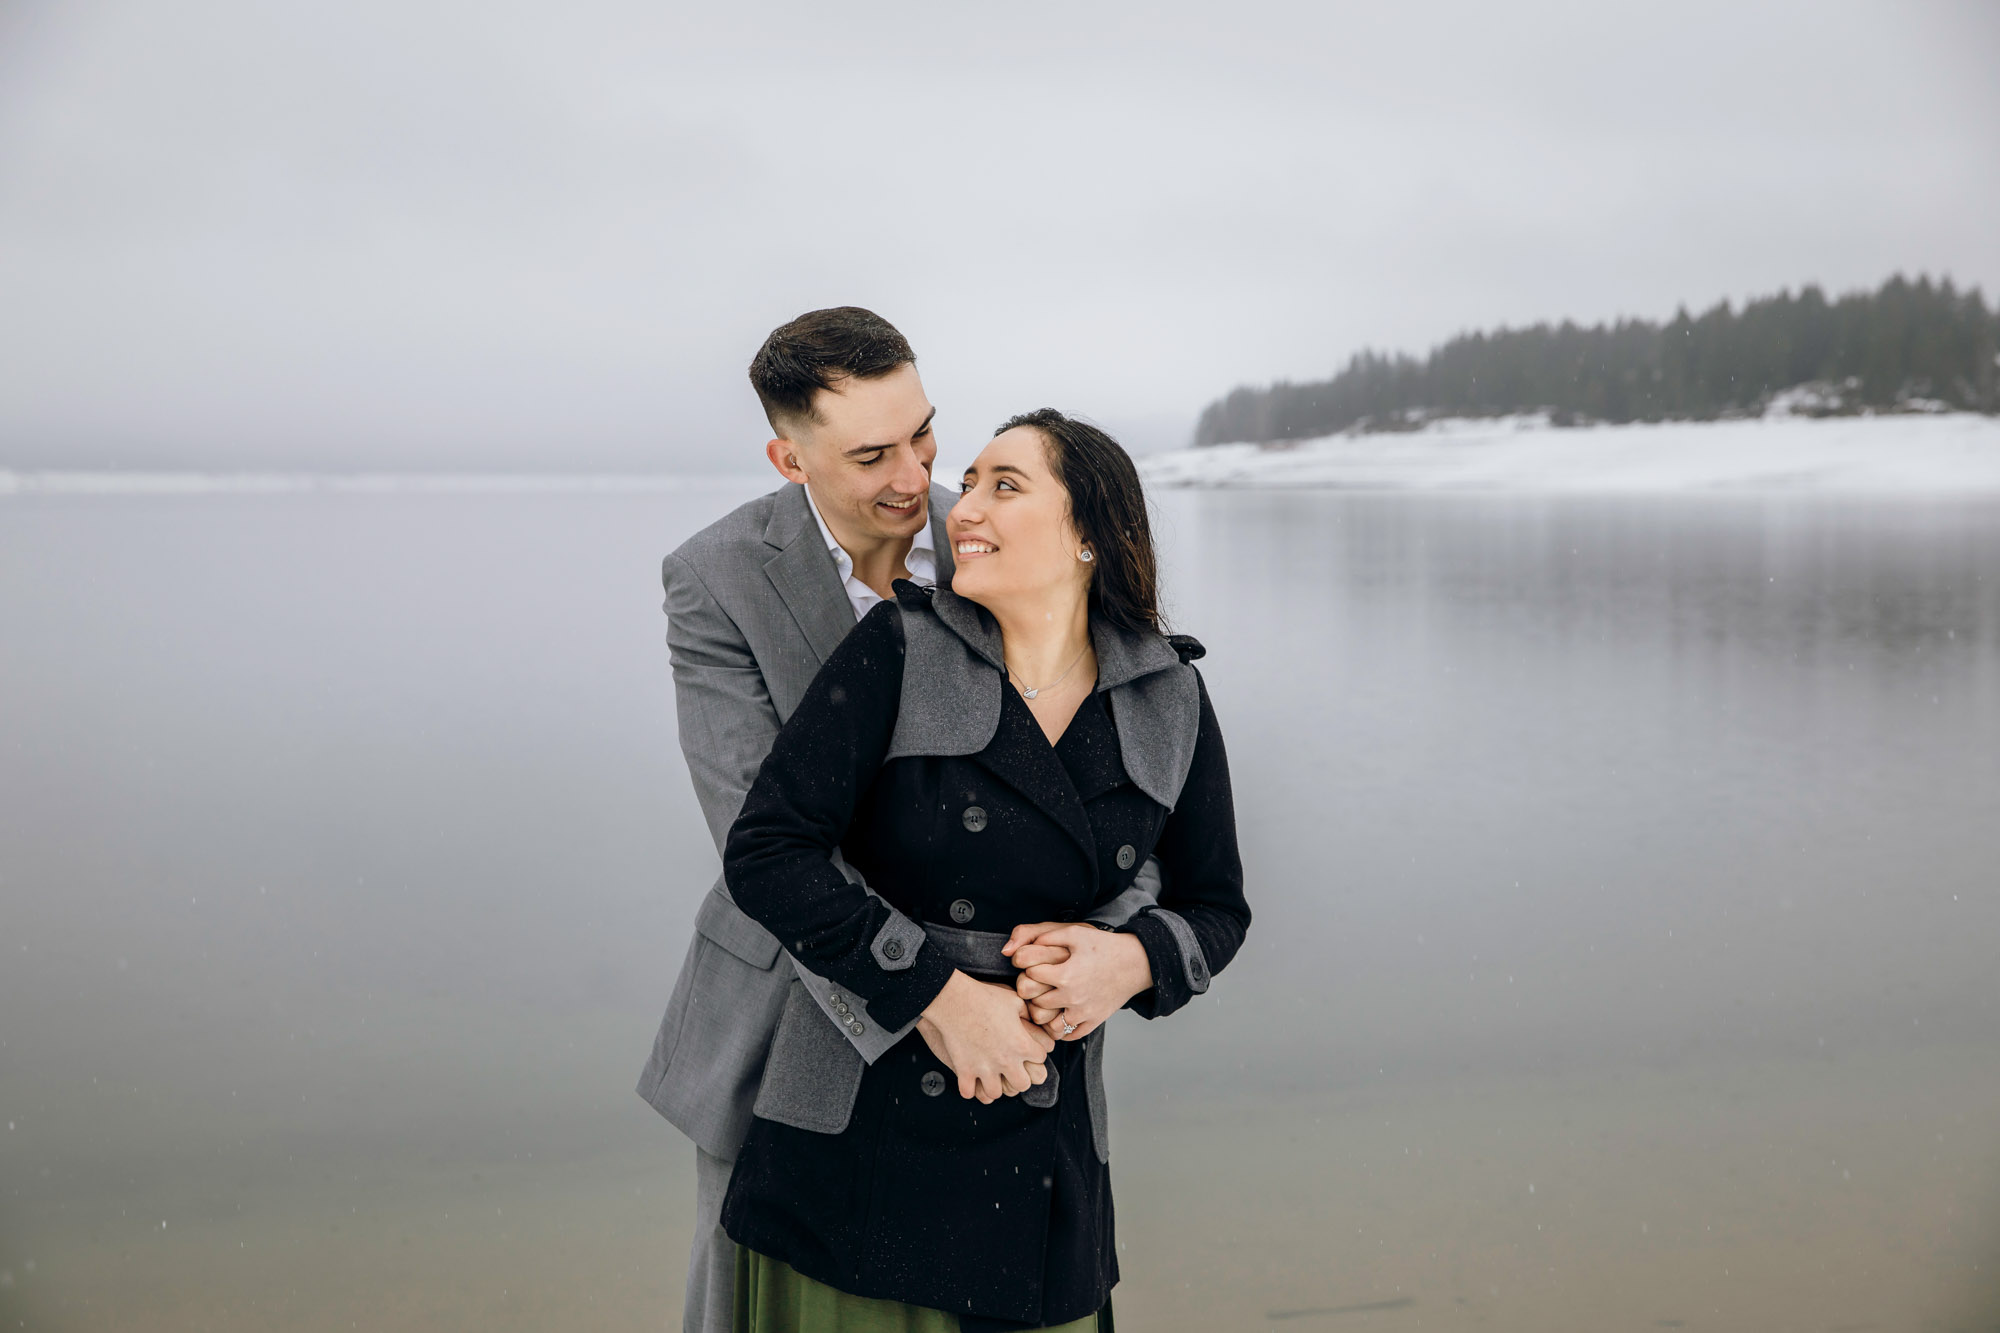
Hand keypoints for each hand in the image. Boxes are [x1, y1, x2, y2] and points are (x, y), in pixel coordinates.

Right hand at [916, 971, 1055, 1102]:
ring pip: (996, 1093)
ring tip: (990, 1075)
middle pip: (1023, 1084)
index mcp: (1021, 1044)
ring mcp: (985, 1069)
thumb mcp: (1013, 1000)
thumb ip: (1027, 1013)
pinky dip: (969, 1088)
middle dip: (1019, 1076)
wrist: (954, 1000)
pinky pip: (969, 1092)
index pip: (1041, 1058)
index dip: (1036, 1052)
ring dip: (994, 1085)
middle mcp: (1006, 1061)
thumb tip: (1032, 1019)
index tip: (1027, 1047)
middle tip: (1012, 1067)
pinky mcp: (965, 1071)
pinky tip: (970, 1078)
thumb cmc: (984, 997)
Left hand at [1003, 922, 1152, 1040]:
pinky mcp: (1093, 1022)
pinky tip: (1059, 1013)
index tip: (1032, 964)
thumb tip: (1014, 950)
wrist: (1135, 963)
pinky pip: (1067, 1035)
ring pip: (1049, 1024)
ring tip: (1047, 1000)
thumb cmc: (1104, 945)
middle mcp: (1072, 997)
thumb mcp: (1075, 932)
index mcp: (1065, 974)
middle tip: (1037, 984)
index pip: (1030, 976)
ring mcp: (1083, 1013)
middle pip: (1036, 1002)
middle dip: (1034, 992)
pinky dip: (1060, 1028)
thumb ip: (1044, 937)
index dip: (1027, 968)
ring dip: (1045, 1014)